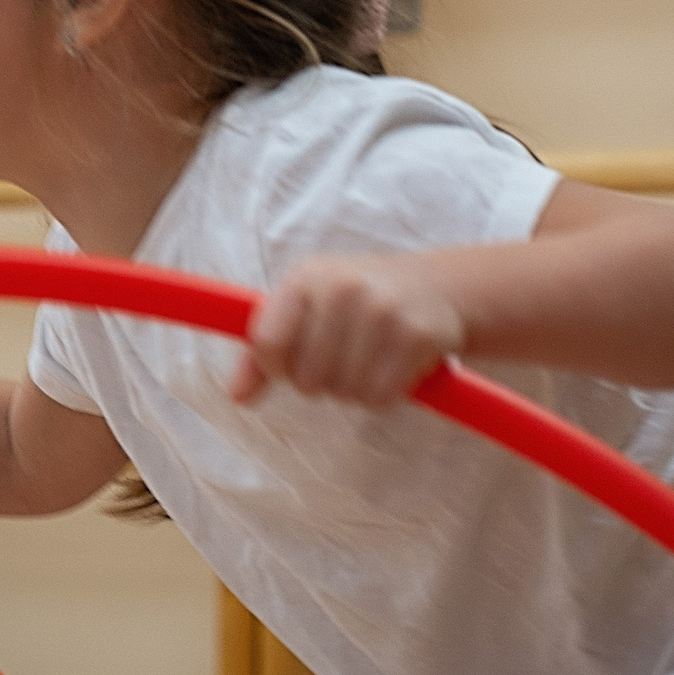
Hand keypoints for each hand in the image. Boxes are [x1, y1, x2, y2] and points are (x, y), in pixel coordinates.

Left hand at [229, 254, 464, 408]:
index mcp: (306, 278)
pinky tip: (392, 368)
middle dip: (320, 380)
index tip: (290, 363)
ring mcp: (383, 311)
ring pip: (344, 392)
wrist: (437, 286)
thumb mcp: (307, 308)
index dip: (275, 367)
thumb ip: (264, 351)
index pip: (267, 343)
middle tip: (342, 357)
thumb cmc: (356, 301)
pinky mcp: (417, 336)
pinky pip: (379, 397)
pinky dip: (383, 395)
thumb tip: (236, 396)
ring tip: (368, 360)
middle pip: (306, 378)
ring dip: (353, 390)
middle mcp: (343, 289)